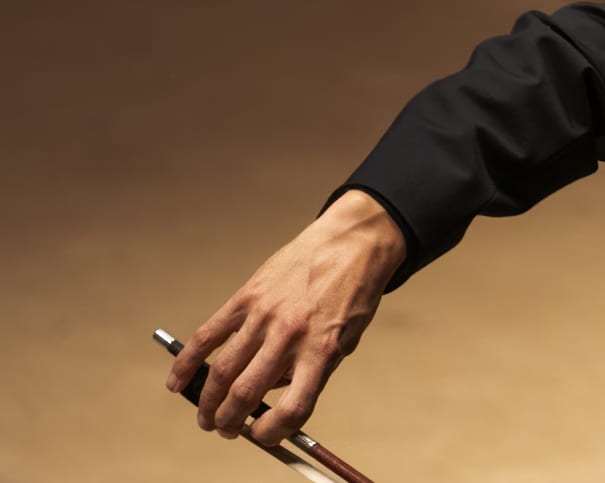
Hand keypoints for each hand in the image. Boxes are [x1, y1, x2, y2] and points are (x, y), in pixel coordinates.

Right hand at [166, 190, 406, 444]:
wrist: (353, 243)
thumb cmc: (353, 294)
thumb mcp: (346, 339)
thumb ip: (313, 368)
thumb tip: (271, 396)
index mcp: (322, 351)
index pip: (293, 409)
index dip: (273, 433)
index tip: (262, 436)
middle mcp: (291, 337)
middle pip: (247, 393)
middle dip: (230, 422)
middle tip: (225, 431)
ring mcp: (265, 316)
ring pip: (223, 370)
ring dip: (208, 401)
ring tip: (205, 417)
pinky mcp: (247, 297)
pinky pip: (208, 335)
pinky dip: (187, 362)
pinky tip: (177, 382)